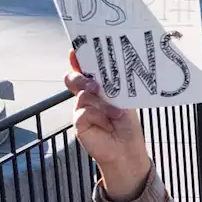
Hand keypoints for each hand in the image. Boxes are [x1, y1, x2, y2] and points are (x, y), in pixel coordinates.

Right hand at [64, 51, 149, 199]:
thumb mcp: (122, 101)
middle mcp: (86, 97)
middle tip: (95, 86)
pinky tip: (107, 124)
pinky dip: (98, 117)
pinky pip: (83, 112)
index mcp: (97, 89)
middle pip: (74, 79)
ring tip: (115, 116)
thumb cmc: (126, 125)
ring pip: (83, 96)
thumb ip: (111, 87)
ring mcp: (80, 109)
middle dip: (83, 79)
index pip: (84, 70)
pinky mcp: (78, 123)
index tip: (75, 51)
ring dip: (102, 105)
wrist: (126, 150)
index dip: (79, 59)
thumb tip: (102, 76)